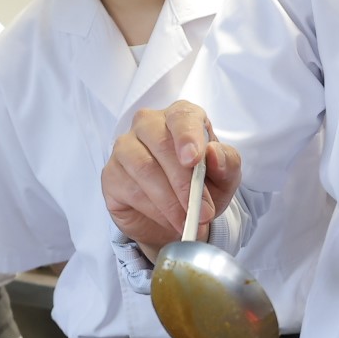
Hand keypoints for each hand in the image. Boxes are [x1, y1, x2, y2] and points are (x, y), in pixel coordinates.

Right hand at [102, 100, 240, 249]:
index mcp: (181, 118)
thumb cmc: (204, 186)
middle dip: (184, 182)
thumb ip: (227, 162)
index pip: (182, 117)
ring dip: (170, 201)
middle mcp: (149, 125)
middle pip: (162, 144)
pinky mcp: (111, 173)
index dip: (187, 137)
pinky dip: (154, 209)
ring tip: (188, 221)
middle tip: (202, 211)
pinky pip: (130, 189)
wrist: (180, 216)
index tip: (194, 160)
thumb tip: (214, 153)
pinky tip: (169, 219)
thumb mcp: (226, 177)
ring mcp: (125, 147)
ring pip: (144, 168)